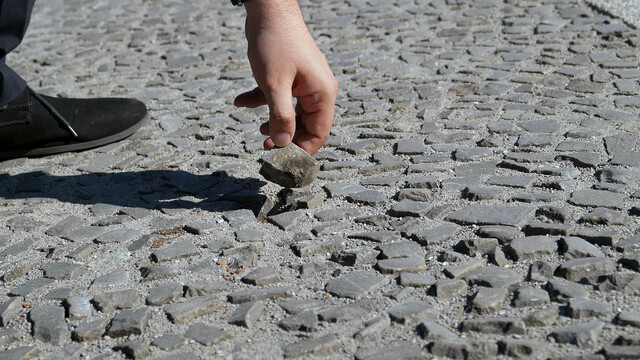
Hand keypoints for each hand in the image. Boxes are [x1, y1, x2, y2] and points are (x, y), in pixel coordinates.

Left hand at [233, 0, 337, 154]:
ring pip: (291, 113)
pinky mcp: (289, 76)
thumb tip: (283, 144)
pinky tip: (240, 101)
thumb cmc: (276, 43)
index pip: (319, 132)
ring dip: (273, 122)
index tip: (283, 159)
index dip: (302, 149)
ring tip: (257, 131)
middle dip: (286, 137)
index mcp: (322, 93)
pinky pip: (278, 97)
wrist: (268, 9)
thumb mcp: (274, 85)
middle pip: (306, 125)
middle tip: (266, 147)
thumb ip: (280, 117)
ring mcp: (303, 83)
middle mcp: (316, 90)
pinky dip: (260, 101)